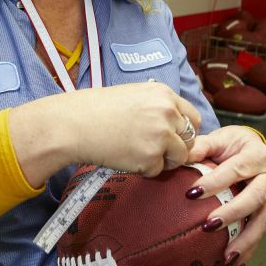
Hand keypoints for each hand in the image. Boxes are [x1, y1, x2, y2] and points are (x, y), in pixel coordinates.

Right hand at [9, 82, 200, 184]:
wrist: (72, 125)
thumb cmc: (95, 110)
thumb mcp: (132, 96)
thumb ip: (156, 107)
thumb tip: (174, 125)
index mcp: (164, 94)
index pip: (193, 117)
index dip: (183, 131)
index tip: (172, 138)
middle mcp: (167, 112)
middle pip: (191, 138)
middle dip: (176, 147)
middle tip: (153, 150)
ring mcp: (161, 135)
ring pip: (179, 157)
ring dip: (163, 160)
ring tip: (137, 154)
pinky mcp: (150, 157)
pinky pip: (158, 170)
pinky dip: (144, 170)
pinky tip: (125, 158)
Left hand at [185, 126, 265, 265]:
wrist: (252, 148)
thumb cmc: (231, 144)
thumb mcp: (219, 138)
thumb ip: (201, 146)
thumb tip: (181, 155)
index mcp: (256, 155)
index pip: (235, 170)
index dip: (215, 182)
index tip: (191, 194)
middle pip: (254, 198)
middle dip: (232, 214)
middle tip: (208, 226)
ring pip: (263, 220)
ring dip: (245, 241)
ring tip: (226, 258)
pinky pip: (260, 232)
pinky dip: (249, 249)